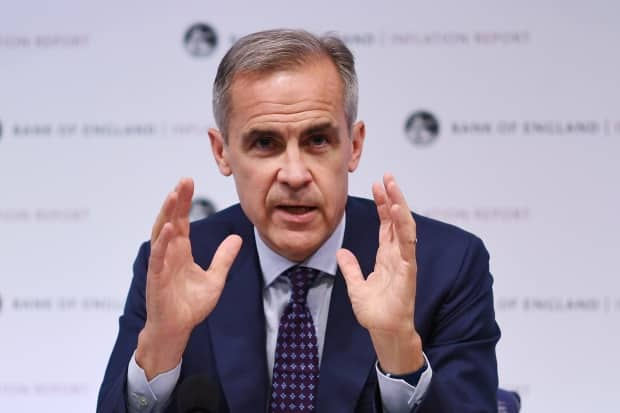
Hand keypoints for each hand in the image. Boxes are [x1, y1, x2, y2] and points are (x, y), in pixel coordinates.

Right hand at [136, 178, 241, 378]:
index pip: (182, 220)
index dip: (185, 202)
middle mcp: (169, 253)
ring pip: (162, 233)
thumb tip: (237, 238)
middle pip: (171, 220)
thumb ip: (224, 258)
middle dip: (177, 200)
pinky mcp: (156, 278)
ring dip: (167, 214)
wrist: (176, 330)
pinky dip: (163, 242)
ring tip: (174, 195)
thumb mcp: (215, 279)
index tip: (190, 182)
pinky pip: (158, 257)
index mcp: (181, 251)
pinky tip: (169, 228)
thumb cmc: (190, 306)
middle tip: (184, 180)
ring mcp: (161, 264)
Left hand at [337, 174, 423, 373]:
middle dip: (393, 197)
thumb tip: (341, 251)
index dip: (383, 204)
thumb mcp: (356, 285)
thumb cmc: (375, 312)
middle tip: (387, 176)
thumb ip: (351, 267)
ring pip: (404, 226)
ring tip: (392, 185)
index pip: (387, 224)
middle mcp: (398, 255)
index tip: (377, 185)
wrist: (383, 331)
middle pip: (397, 220)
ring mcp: (404, 261)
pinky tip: (398, 210)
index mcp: (387, 256)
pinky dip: (403, 225)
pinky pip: (407, 243)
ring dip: (399, 204)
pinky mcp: (408, 270)